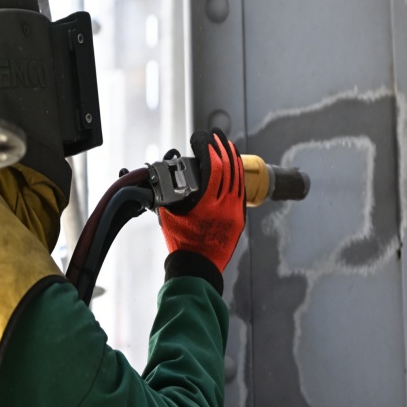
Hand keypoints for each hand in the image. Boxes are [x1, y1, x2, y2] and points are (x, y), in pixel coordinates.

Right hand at [157, 129, 245, 271]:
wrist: (197, 270)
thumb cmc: (180, 245)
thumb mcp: (168, 216)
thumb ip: (168, 195)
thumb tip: (164, 180)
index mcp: (207, 203)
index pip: (213, 166)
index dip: (208, 147)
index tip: (201, 138)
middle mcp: (225, 206)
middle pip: (229, 168)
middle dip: (222, 148)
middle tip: (216, 135)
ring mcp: (235, 213)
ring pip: (239, 179)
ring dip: (233, 160)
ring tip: (226, 146)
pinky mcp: (239, 220)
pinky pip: (241, 192)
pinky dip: (237, 177)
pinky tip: (234, 170)